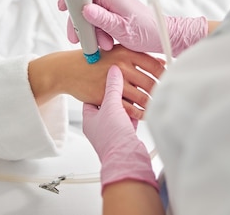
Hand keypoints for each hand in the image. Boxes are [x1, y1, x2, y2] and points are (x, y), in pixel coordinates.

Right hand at [27, 45, 163, 118]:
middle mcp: (122, 65)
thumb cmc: (92, 61)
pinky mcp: (107, 96)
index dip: (166, 76)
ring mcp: (115, 81)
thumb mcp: (114, 51)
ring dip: (152, 104)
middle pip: (152, 83)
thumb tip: (161, 64)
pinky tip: (142, 114)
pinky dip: (139, 113)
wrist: (67, 70)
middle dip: (160, 93)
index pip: (156, 65)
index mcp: (126, 52)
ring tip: (156, 108)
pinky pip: (129, 108)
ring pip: (143, 97)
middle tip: (166, 98)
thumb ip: (136, 57)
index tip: (171, 82)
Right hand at [58, 0, 207, 56]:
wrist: (164, 38)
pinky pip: (101, 20)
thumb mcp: (121, 29)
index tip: (63, 6)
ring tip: (101, 46)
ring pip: (92, 15)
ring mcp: (115, 6)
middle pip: (86, 4)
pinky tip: (105, 44)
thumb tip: (85, 9)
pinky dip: (99, 32)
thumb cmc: (147, 33)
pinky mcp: (117, 15)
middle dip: (81, 22)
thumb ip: (102, 19)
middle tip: (78, 39)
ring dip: (92, 31)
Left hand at [83, 65, 158, 191]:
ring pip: (119, 113)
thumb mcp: (111, 105)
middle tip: (123, 83)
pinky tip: (140, 108)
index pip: (92, 97)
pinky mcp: (124, 136)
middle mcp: (99, 126)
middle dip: (116, 95)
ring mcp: (111, 132)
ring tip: (134, 94)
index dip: (100, 86)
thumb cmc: (113, 136)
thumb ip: (113, 86)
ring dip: (127, 105)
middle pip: (107, 104)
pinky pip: (128, 121)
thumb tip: (113, 71)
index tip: (108, 77)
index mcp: (89, 119)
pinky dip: (134, 114)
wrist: (126, 158)